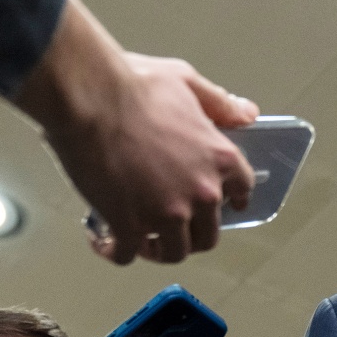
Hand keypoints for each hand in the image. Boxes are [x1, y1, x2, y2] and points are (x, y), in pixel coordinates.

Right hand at [12, 0, 257, 264]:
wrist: (89, 97)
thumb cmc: (131, 84)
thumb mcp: (187, 82)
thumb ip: (219, 103)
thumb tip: (247, 113)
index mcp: (220, 159)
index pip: (242, 191)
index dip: (232, 201)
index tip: (225, 207)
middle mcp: (201, 192)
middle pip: (209, 233)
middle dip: (192, 234)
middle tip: (174, 228)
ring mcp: (167, 213)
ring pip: (174, 252)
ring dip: (159, 249)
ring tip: (143, 241)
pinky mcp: (130, 225)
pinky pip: (128, 254)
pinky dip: (116, 252)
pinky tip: (106, 242)